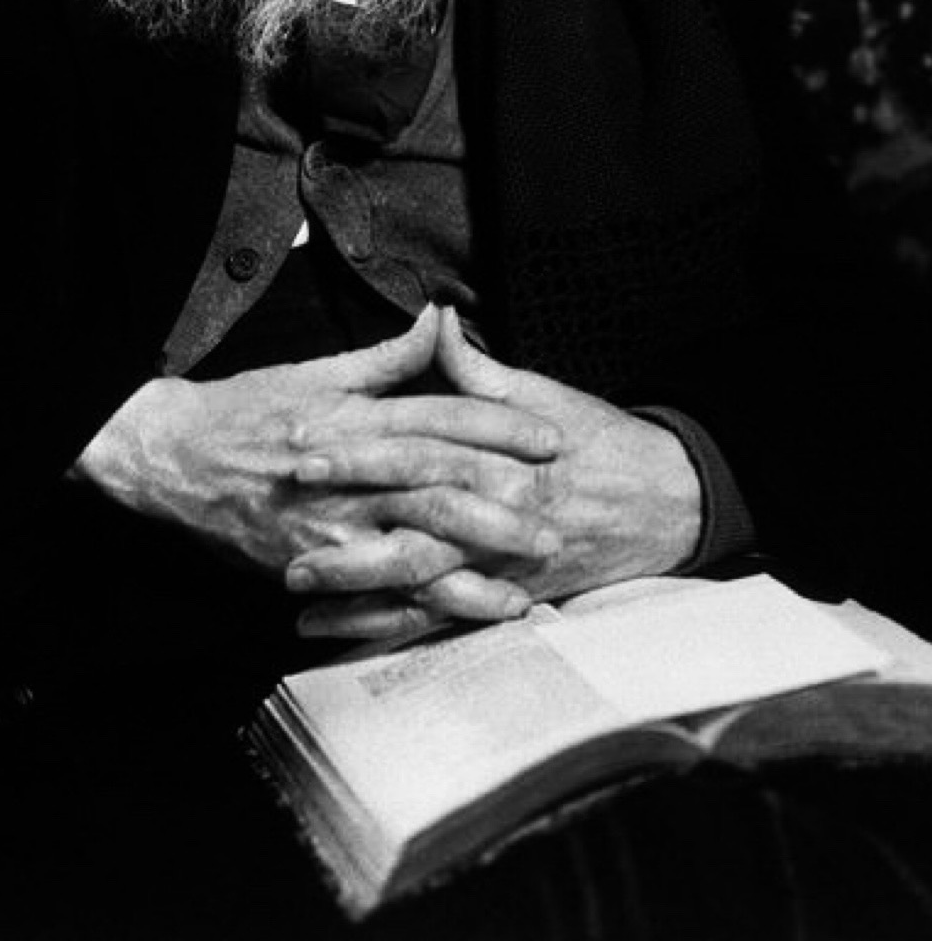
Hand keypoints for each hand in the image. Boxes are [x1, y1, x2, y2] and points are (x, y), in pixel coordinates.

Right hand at [72, 306, 561, 623]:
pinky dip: (420, 612)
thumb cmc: (251, 408)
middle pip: (439, 489)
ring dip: (473, 572)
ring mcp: (331, 526)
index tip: (550, 439)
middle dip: (502, 508)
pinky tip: (459, 620)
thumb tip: (441, 319)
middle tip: (555, 519)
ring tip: (526, 587)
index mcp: (357, 417)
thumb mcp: (321, 372)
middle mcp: (350, 473)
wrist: (176, 457)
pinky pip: (374, 596)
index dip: (501, 428)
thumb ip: (390, 357)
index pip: (442, 419)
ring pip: (414, 550)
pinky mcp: (312, 566)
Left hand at [289, 309, 701, 638]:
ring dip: (357, 586)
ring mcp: (505, 562)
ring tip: (298, 588)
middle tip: (283, 526)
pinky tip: (344, 632)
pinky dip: (394, 629)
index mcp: (501, 456)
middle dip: (344, 522)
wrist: (667, 500)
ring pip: (423, 580)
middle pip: (410, 519)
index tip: (302, 443)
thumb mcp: (543, 394)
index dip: (356, 447)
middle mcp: (500, 512)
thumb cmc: (600, 440)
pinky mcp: (511, 596)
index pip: (416, 447)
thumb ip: (479, 371)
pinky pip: (446, 620)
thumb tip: (437, 319)